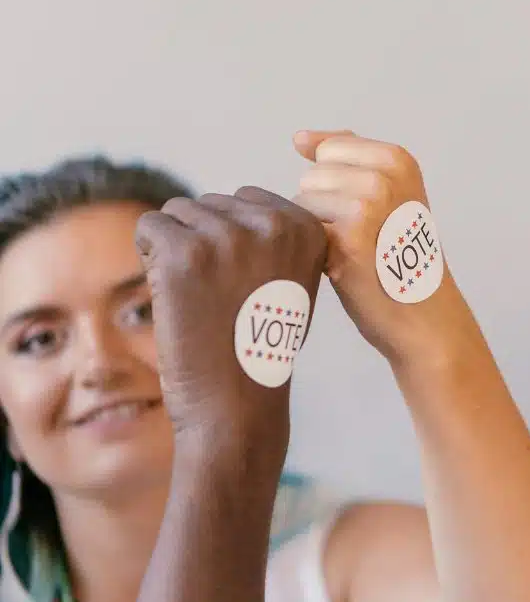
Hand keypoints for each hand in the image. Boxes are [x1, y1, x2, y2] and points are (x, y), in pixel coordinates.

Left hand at [134, 187, 326, 444]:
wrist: (236, 402)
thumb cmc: (260, 346)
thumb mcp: (292, 281)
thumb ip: (273, 236)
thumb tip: (233, 200)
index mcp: (307, 228)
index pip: (247, 199)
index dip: (236, 241)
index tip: (249, 284)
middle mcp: (273, 225)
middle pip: (212, 203)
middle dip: (206, 242)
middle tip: (223, 296)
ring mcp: (228, 236)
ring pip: (178, 212)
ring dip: (178, 250)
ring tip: (202, 297)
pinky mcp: (184, 252)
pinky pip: (149, 227)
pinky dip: (151, 258)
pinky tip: (175, 294)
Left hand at [291, 131, 449, 362]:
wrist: (424, 314)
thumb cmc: (401, 257)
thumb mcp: (392, 192)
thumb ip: (351, 158)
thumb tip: (301, 139)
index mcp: (397, 159)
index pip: (327, 150)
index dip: (335, 186)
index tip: (369, 213)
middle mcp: (384, 177)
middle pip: (311, 177)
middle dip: (324, 207)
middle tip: (363, 237)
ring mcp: (366, 206)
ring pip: (301, 203)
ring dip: (317, 230)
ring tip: (353, 251)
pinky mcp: (348, 239)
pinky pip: (302, 230)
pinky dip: (315, 251)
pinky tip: (344, 266)